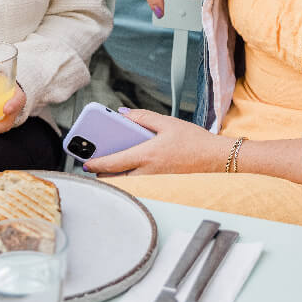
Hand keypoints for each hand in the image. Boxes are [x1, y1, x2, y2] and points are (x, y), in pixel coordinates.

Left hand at [82, 109, 227, 176]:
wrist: (216, 159)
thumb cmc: (193, 140)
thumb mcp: (167, 122)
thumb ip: (143, 117)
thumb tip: (122, 114)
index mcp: (148, 155)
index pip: (114, 163)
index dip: (96, 164)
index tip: (84, 162)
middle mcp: (149, 173)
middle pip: (116, 179)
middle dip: (103, 173)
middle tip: (95, 163)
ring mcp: (156, 183)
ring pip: (127, 184)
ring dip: (116, 177)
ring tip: (110, 166)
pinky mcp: (162, 187)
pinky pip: (140, 186)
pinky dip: (130, 179)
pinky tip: (131, 168)